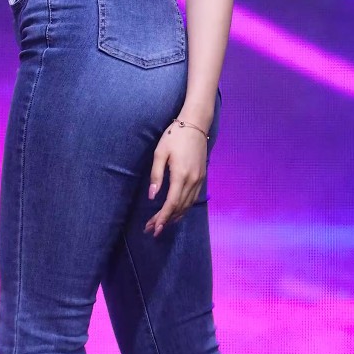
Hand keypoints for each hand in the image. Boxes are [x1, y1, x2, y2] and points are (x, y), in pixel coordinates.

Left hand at [145, 119, 207, 236]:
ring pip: (187, 205)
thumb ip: (156, 175)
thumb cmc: (174, 136)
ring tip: (161, 225)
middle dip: (165, 220)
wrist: (196, 124)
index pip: (171, 203)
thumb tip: (152, 196)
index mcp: (180, 175)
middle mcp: (192, 181)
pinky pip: (193, 199)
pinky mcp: (202, 177)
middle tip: (151, 229)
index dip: (163, 218)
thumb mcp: (160, 153)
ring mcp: (199, 180)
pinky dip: (184, 209)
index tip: (154, 228)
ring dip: (174, 217)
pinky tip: (176, 213)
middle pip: (179, 207)